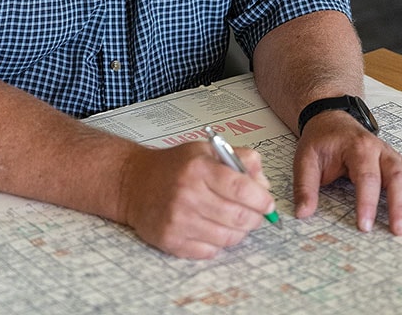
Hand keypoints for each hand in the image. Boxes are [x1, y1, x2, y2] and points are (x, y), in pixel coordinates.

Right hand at [119, 141, 276, 258]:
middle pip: (239, 217)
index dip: (261, 199)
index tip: (267, 203)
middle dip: (255, 218)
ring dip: (238, 232)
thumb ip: (240, 159)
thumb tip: (263, 185)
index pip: (241, 188)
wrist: (133, 183)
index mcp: (198, 168)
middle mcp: (188, 194)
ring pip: (228, 238)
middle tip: (255, 214)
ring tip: (232, 221)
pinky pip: (210, 251)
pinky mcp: (171, 241)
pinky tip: (211, 229)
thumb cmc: (174, 167)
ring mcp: (178, 220)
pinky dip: (217, 244)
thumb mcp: (206, 150)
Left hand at [292, 111, 401, 233]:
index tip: (365, 226)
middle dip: (401, 204)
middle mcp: (380, 149)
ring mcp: (392, 155)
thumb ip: (305, 186)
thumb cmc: (321, 141)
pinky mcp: (399, 161)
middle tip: (399, 230)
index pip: (367, 176)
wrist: (331, 119)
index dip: (367, 202)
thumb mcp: (305, 159)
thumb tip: (303, 213)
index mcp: (357, 147)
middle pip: (398, 175)